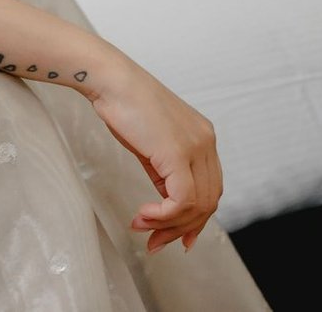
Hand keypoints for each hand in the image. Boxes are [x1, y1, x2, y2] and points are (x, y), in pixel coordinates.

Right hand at [87, 63, 223, 254]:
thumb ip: (165, 173)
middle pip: (208, 202)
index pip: (211, 189)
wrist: (111, 81)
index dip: (194, 219)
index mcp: (203, 138)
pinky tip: (144, 215)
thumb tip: (166, 205)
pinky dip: (164, 215)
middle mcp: (207, 142)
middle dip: (181, 228)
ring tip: (142, 227)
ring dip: (169, 225)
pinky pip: (182, 199)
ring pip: (197, 205)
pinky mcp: (178, 154)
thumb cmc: (124, 106)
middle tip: (154, 241)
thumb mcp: (152, 145)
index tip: (174, 236)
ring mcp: (196, 147)